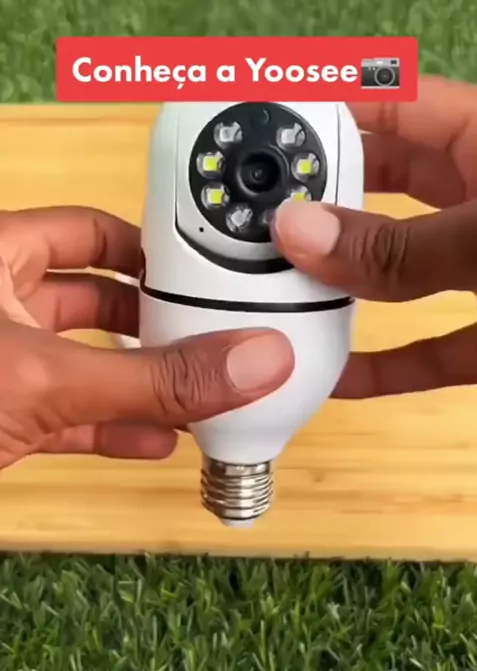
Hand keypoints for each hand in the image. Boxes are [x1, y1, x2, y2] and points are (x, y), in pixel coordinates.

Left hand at [0, 207, 292, 468]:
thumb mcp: (49, 379)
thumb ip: (152, 377)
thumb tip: (256, 360)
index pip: (89, 230)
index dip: (148, 249)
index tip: (203, 274)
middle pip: (94, 300)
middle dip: (153, 323)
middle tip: (209, 337)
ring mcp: (0, 363)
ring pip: (83, 363)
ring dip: (139, 382)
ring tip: (200, 392)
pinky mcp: (2, 416)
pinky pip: (64, 415)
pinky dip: (108, 426)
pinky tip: (156, 440)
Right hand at [272, 76, 476, 397]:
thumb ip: (399, 245)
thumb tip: (293, 230)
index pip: (393, 103)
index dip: (325, 105)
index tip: (252, 121)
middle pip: (385, 184)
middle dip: (319, 195)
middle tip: (248, 211)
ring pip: (397, 269)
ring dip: (341, 282)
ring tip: (272, 285)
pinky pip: (427, 348)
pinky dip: (384, 365)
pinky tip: (334, 377)